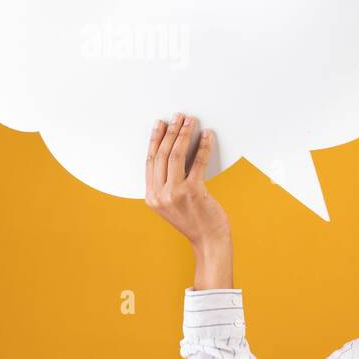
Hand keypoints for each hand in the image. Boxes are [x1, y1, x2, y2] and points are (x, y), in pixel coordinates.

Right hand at [144, 113, 228, 248]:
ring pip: (175, 155)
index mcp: (151, 197)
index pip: (150, 161)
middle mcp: (159, 195)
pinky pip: (197, 162)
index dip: (154, 140)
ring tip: (190, 121)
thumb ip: (166, 186)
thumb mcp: (171, 205)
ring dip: (183, 134)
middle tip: (177, 118)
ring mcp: (175, 193)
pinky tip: (206, 136)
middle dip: (170, 132)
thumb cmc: (195, 222)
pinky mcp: (193, 192)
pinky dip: (202, 146)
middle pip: (161, 155)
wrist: (208, 241)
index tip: (159, 125)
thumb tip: (172, 156)